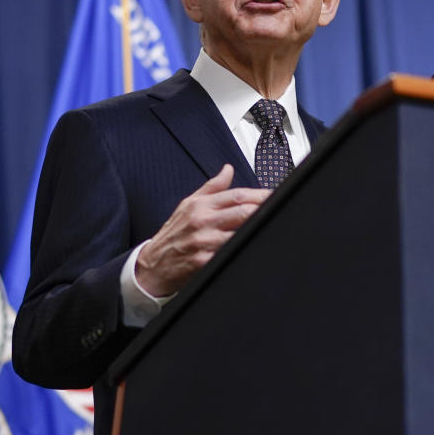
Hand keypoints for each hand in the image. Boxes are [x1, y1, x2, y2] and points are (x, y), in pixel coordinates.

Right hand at [136, 164, 270, 296]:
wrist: (152, 265)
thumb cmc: (173, 234)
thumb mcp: (188, 205)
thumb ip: (212, 187)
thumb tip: (227, 170)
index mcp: (200, 205)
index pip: (237, 195)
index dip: (260, 194)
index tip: (274, 195)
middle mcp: (202, 221)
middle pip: (243, 212)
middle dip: (264, 210)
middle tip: (280, 210)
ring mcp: (203, 241)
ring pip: (240, 233)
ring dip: (257, 230)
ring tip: (273, 227)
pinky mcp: (204, 261)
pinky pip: (230, 254)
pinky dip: (244, 250)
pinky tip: (255, 247)